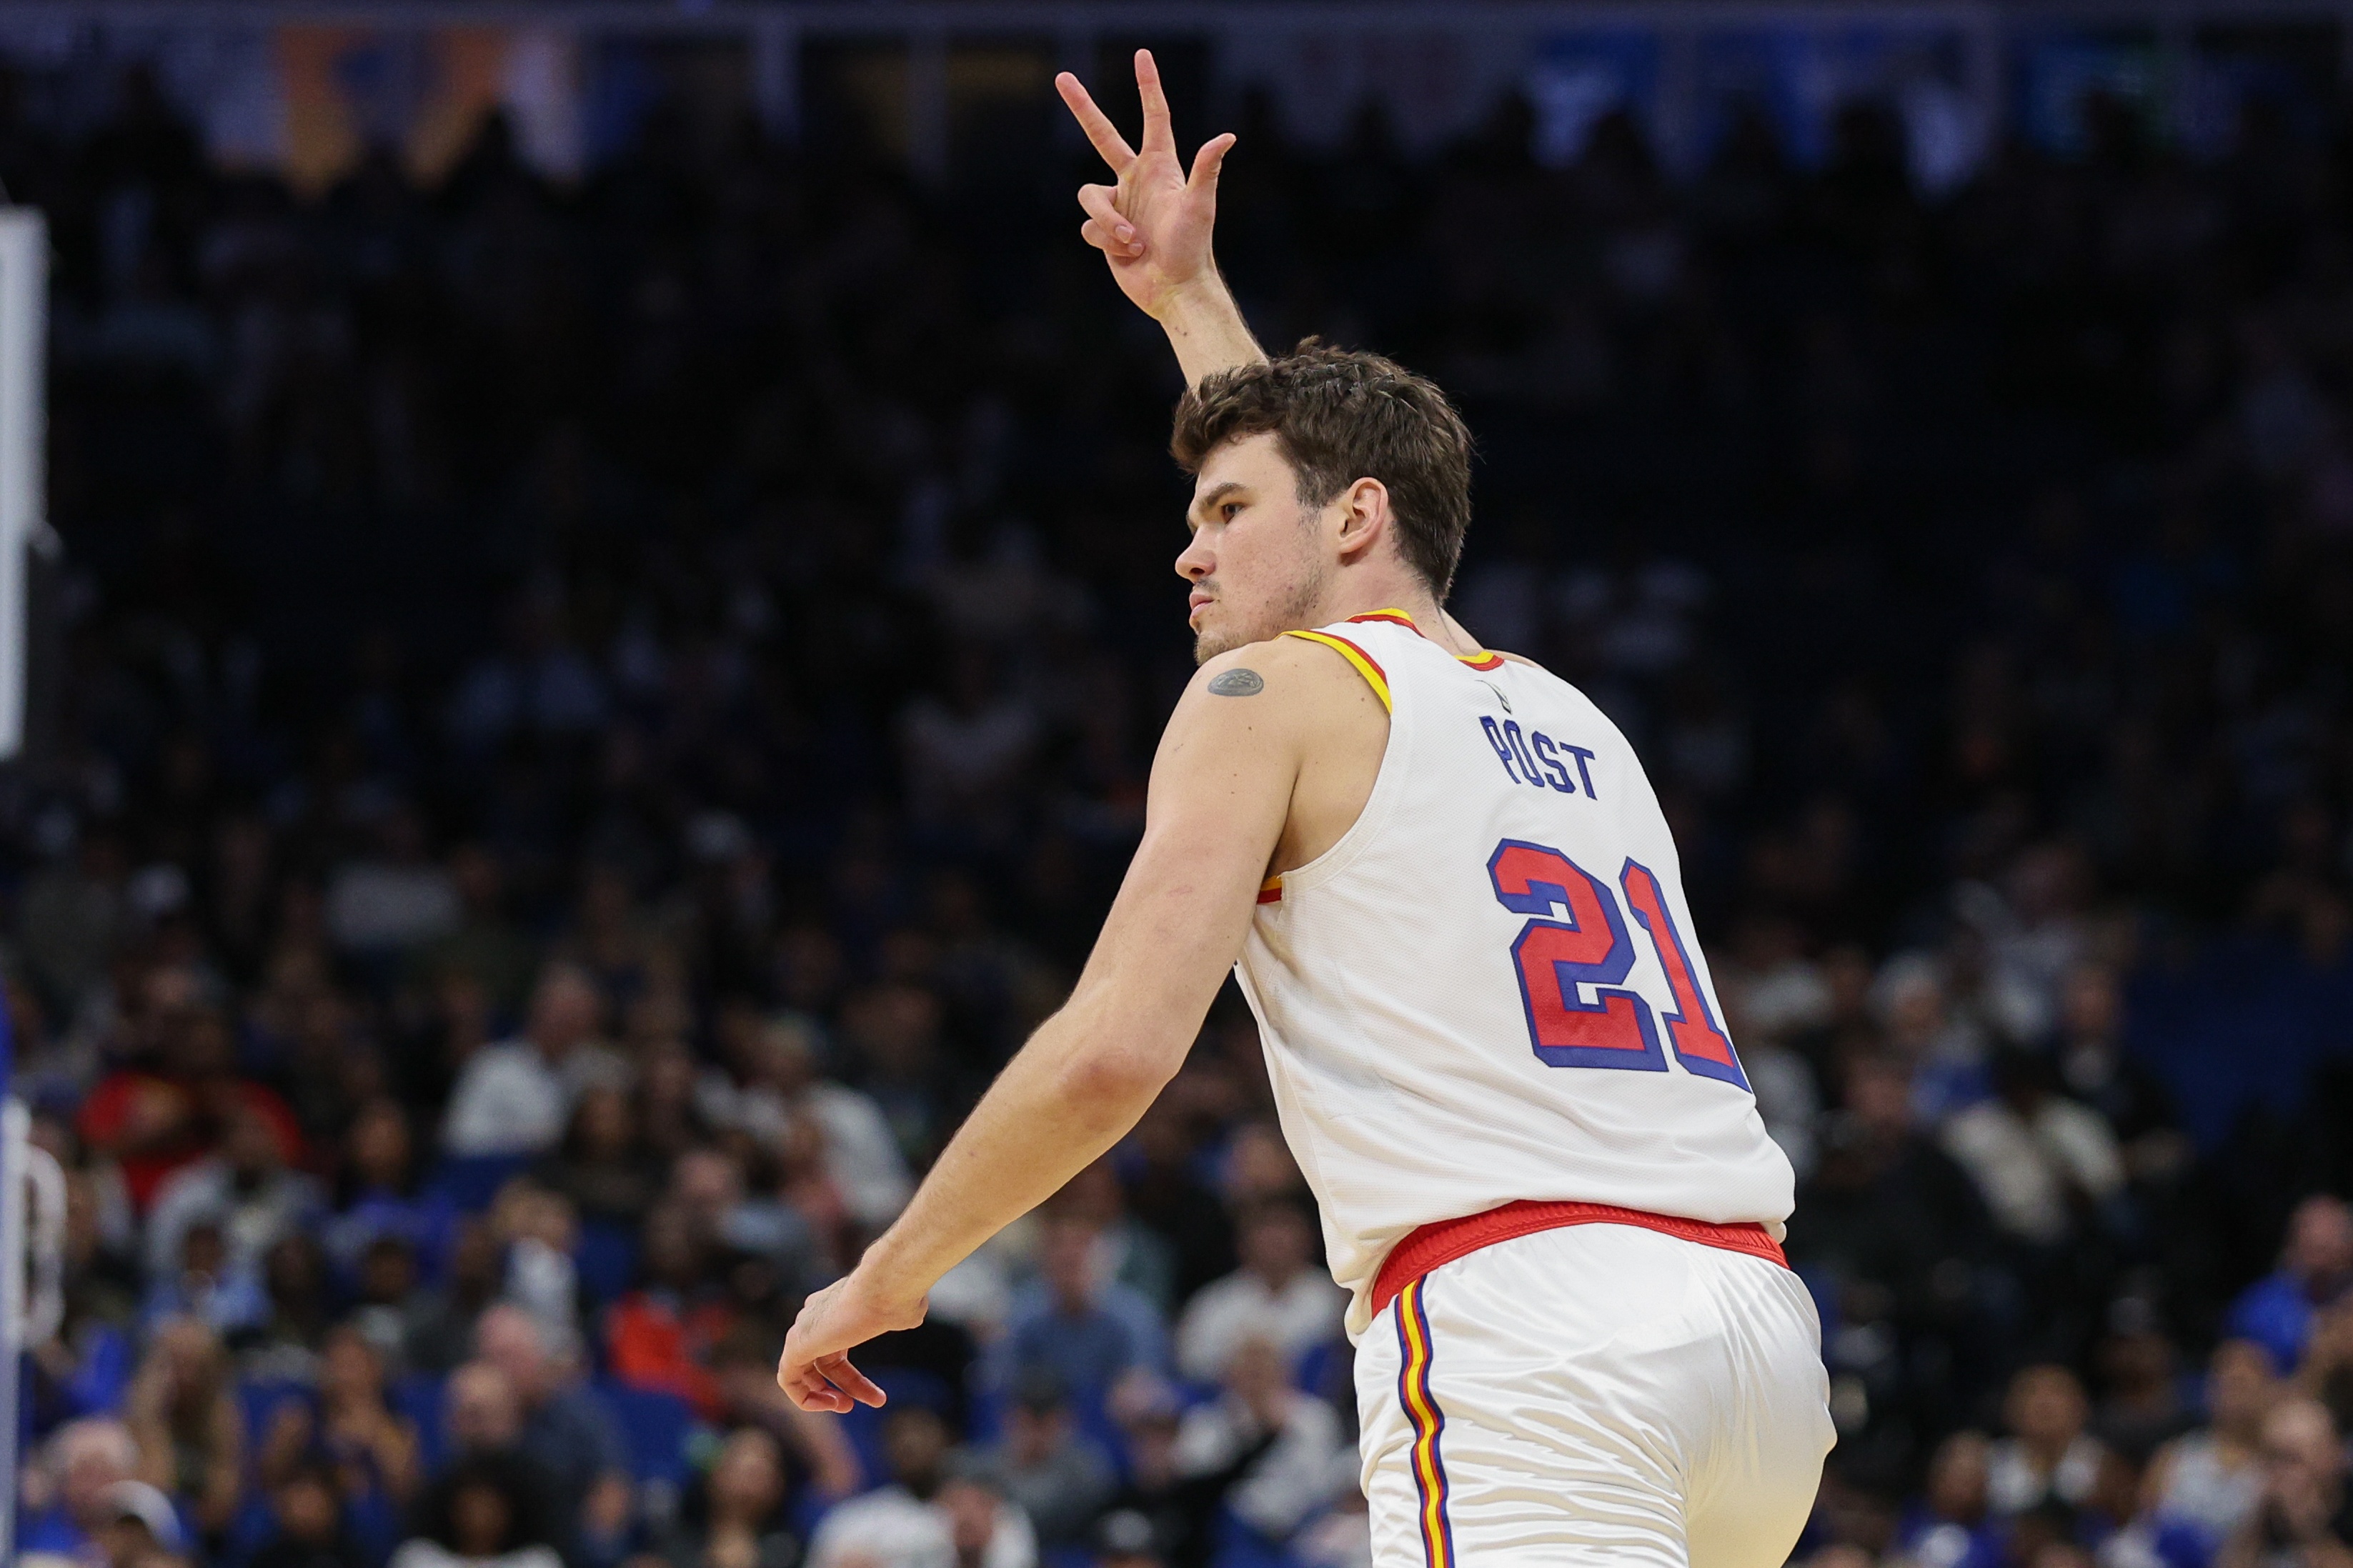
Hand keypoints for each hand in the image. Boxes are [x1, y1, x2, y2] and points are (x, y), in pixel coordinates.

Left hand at [776, 1269, 925, 1412]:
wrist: (888, 1284)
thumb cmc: (900, 1295)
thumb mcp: (903, 1307)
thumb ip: (902, 1312)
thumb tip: (912, 1312)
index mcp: (837, 1306)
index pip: (836, 1351)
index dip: (853, 1379)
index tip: (876, 1396)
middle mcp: (817, 1314)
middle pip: (823, 1362)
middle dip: (843, 1387)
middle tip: (863, 1403)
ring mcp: (805, 1327)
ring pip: (803, 1371)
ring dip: (822, 1396)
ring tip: (847, 1407)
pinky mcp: (797, 1343)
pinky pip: (788, 1378)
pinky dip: (804, 1397)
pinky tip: (828, 1404)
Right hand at [1056, 50, 1235, 321]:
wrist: (1174, 289)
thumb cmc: (1192, 247)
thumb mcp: (1199, 206)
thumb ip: (1206, 169)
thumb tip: (1226, 137)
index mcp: (1160, 167)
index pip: (1154, 118)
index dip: (1148, 86)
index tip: (1143, 55)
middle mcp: (1135, 180)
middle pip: (1102, 135)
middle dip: (1082, 107)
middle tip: (1061, 77)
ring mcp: (1118, 205)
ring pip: (1090, 197)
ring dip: (1110, 222)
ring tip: (1135, 242)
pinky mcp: (1104, 230)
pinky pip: (1090, 227)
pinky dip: (1107, 240)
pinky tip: (1129, 254)